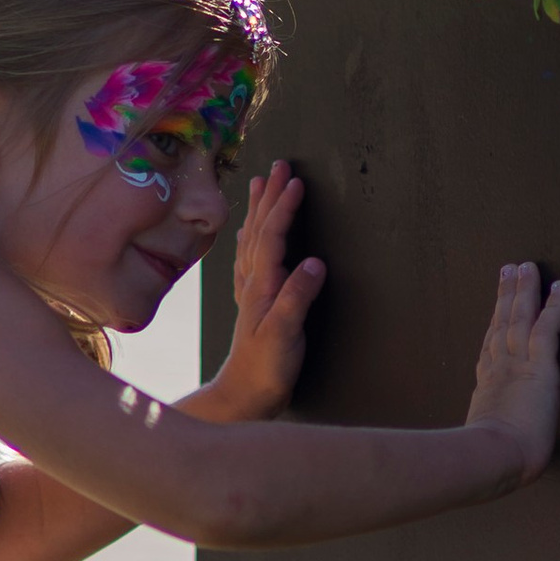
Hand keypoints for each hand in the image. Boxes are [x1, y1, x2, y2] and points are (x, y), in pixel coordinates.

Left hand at [195, 162, 326, 421]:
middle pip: (259, 229)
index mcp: (262, 285)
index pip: (273, 237)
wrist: (244, 395)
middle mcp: (252, 282)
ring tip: (260, 182)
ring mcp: (250, 291)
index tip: (295, 180)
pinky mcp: (252, 302)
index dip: (284, 208)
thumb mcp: (286, 335)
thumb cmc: (266, 368)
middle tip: (279, 165)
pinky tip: (250, 231)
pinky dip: (252, 236)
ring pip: (252, 239)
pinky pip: (249, 257)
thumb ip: (297, 298)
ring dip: (258, 209)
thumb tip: (315, 262)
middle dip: (270, 195)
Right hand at [466, 261, 559, 479]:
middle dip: (505, 295)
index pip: (490, 349)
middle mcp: (499, 368)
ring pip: (520, 317)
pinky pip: (547, 327)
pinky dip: (554, 305)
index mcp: (487, 387)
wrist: (494, 456)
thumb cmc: (490, 459)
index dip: (493, 326)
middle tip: (508, 270)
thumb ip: (488, 438)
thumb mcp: (484, 444)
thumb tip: (486, 453)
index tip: (494, 310)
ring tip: (526, 266)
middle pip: (501, 323)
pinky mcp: (539, 365)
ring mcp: (517, 363)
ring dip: (524, 289)